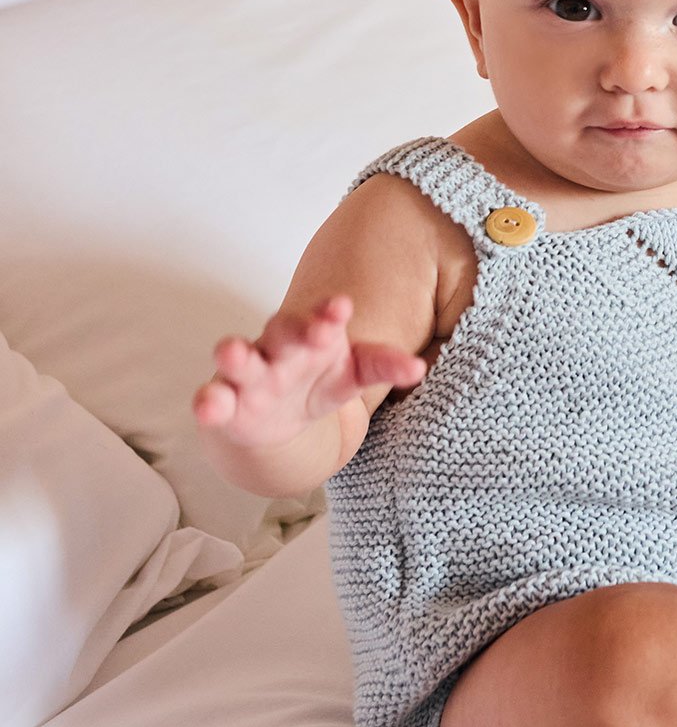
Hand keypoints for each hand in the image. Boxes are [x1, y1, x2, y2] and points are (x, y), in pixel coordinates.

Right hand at [192, 294, 426, 448]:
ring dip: (234, 355)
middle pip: (282, 332)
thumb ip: (382, 365)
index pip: (323, 319)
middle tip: (310, 329)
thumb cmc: (320, 381)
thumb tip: (418, 368)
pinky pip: (213, 400)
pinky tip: (208, 406)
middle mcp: (278, 348)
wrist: (279, 419)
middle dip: (293, 329)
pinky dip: (209, 402)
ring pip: (240, 360)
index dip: (329, 313)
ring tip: (230, 351)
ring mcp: (249, 374)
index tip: (342, 307)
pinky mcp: (226, 404)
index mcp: (313, 335)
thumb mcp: (355, 374)